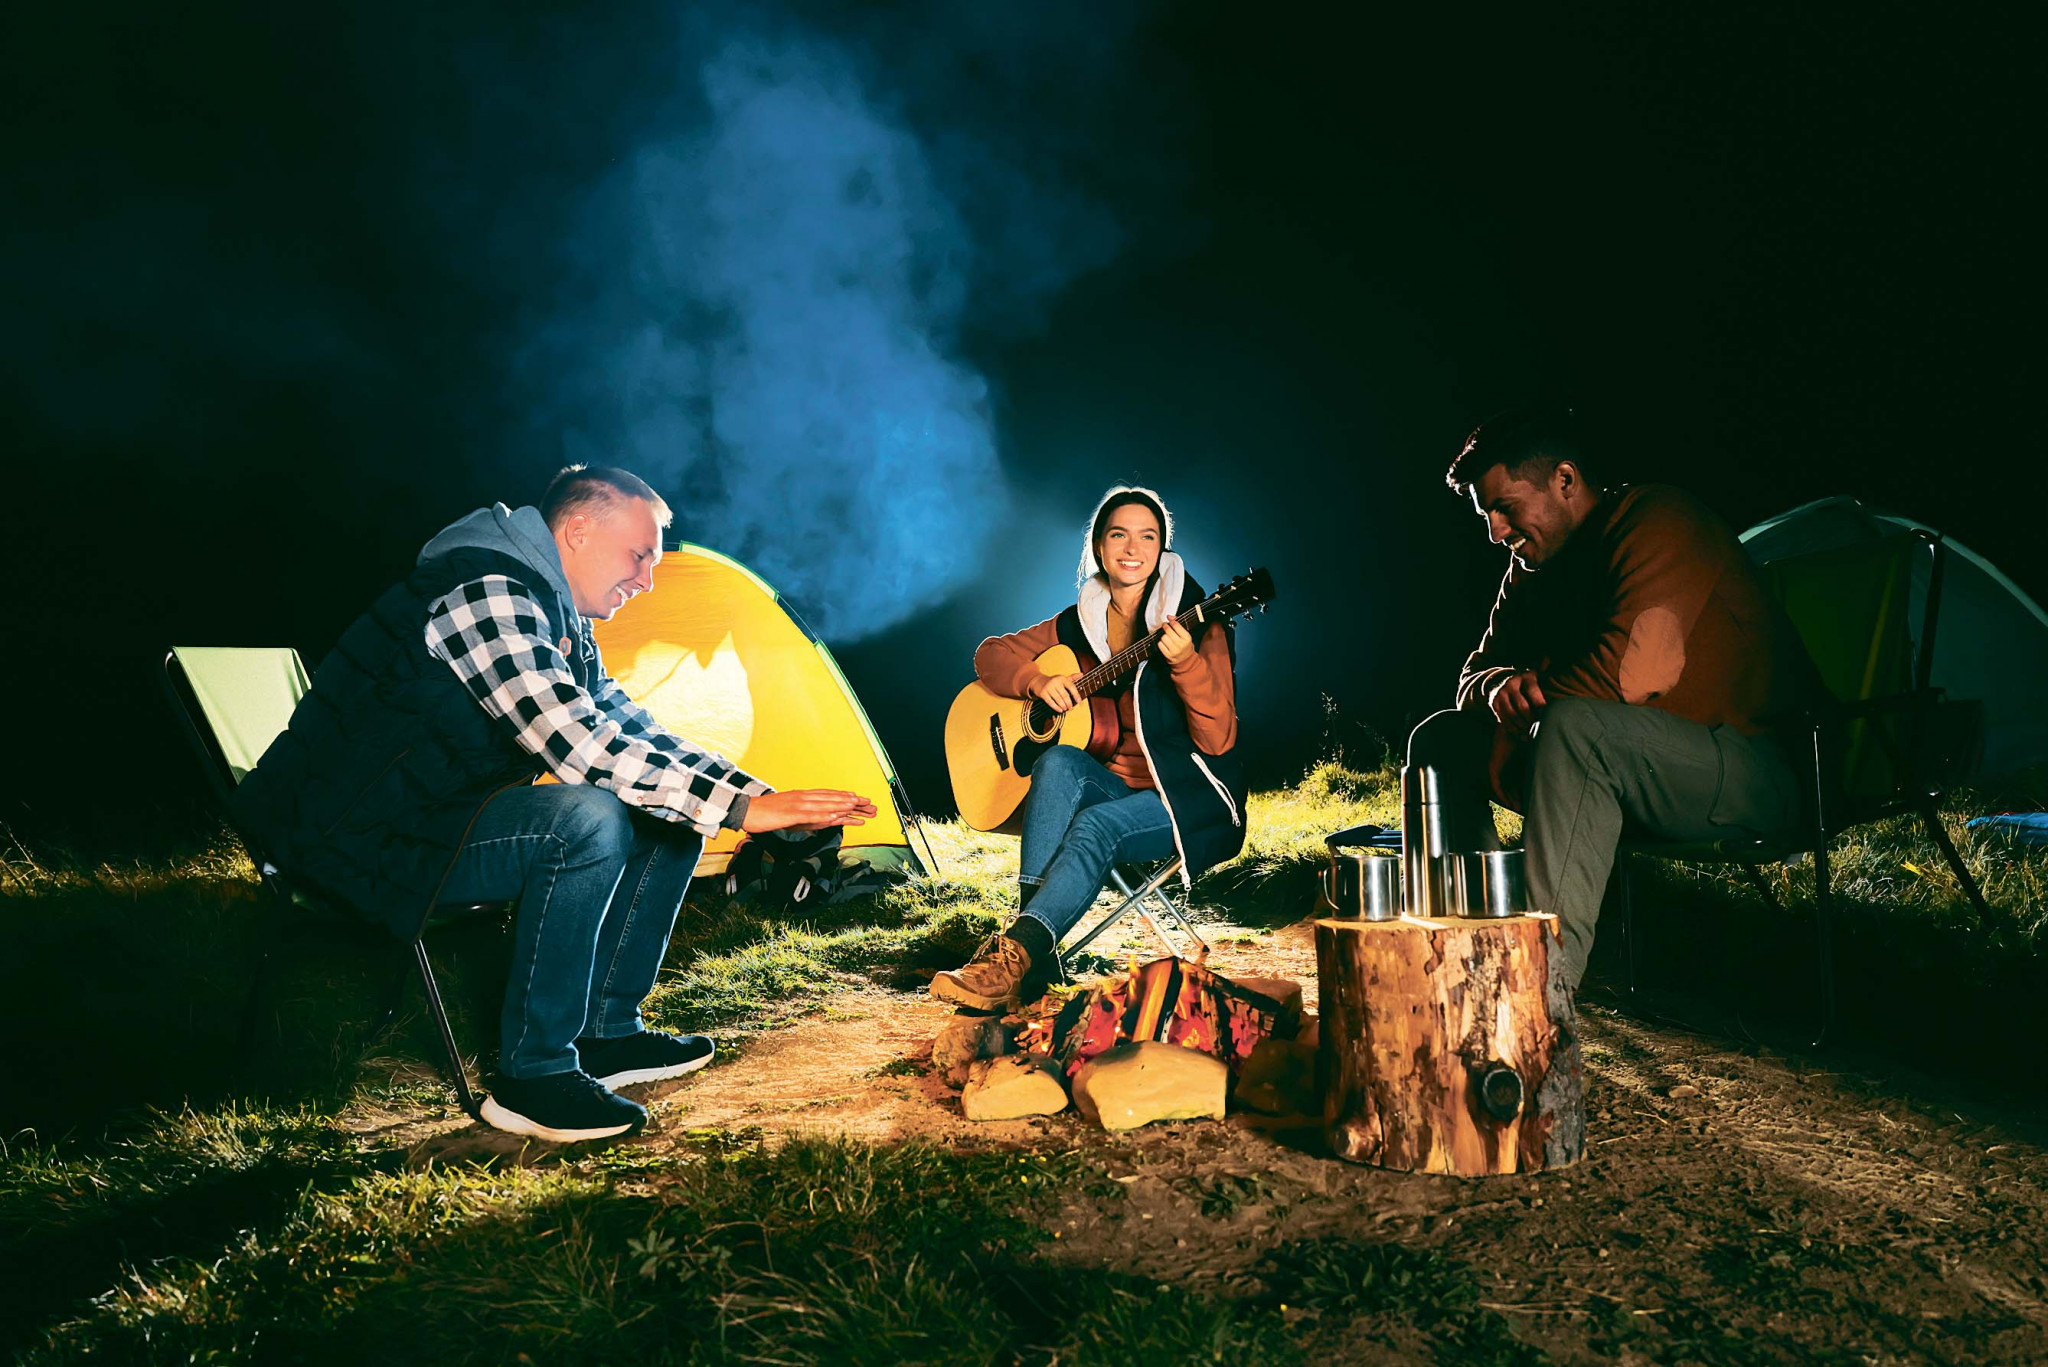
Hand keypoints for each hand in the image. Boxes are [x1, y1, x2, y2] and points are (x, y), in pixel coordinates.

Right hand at [741, 789, 877, 833]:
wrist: (746, 811)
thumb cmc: (765, 814)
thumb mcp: (788, 813)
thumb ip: (803, 815)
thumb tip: (815, 818)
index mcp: (801, 796)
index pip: (827, 794)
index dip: (843, 795)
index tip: (857, 797)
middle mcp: (802, 797)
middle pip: (830, 798)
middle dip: (849, 800)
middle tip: (867, 802)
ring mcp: (797, 804)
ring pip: (824, 804)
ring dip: (841, 804)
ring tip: (857, 805)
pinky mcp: (790, 813)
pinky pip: (810, 814)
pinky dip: (824, 815)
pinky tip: (835, 816)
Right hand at [1029, 672, 1083, 712]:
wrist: (1038, 681)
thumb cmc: (1053, 681)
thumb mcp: (1062, 678)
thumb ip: (1072, 677)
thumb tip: (1082, 674)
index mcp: (1062, 678)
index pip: (1071, 686)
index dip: (1076, 694)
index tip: (1080, 701)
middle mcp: (1055, 682)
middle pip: (1065, 695)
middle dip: (1069, 703)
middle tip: (1071, 707)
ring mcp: (1048, 687)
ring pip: (1058, 699)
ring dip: (1063, 706)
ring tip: (1066, 708)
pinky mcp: (1043, 693)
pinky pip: (1050, 702)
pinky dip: (1056, 707)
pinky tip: (1060, 710)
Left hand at [1157, 616, 1194, 663]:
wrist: (1185, 659)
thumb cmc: (1184, 644)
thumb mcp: (1185, 634)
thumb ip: (1178, 623)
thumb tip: (1169, 616)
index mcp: (1187, 638)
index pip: (1176, 625)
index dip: (1171, 622)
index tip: (1169, 621)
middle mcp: (1181, 644)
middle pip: (1168, 631)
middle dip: (1165, 626)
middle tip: (1165, 625)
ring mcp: (1174, 650)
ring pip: (1163, 637)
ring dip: (1163, 636)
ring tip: (1166, 636)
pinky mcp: (1168, 655)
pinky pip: (1160, 644)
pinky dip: (1161, 642)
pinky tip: (1164, 643)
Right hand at [1487, 670, 1548, 736]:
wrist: (1506, 680)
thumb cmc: (1531, 685)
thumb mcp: (1540, 681)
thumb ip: (1549, 690)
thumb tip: (1561, 708)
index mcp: (1527, 677)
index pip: (1535, 694)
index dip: (1542, 708)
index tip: (1547, 717)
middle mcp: (1512, 683)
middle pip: (1523, 707)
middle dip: (1532, 720)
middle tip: (1539, 728)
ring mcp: (1501, 693)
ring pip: (1512, 715)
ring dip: (1523, 727)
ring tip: (1531, 734)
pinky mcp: (1494, 702)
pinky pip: (1504, 719)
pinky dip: (1514, 730)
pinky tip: (1522, 735)